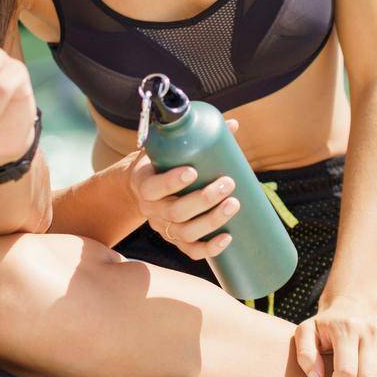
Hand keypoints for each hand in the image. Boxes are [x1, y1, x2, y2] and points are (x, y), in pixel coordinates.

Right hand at [125, 120, 242, 260]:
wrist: (142, 187)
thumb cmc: (160, 162)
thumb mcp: (167, 147)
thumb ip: (193, 137)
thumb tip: (232, 125)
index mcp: (143, 183)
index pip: (152, 188)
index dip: (172, 182)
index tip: (194, 171)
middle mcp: (150, 209)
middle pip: (174, 212)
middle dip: (203, 199)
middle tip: (227, 183)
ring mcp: (162, 227)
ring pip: (185, 232)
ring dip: (212, 220)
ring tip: (234, 204)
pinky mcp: (174, 239)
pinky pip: (190, 251)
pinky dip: (210, 248)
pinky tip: (228, 238)